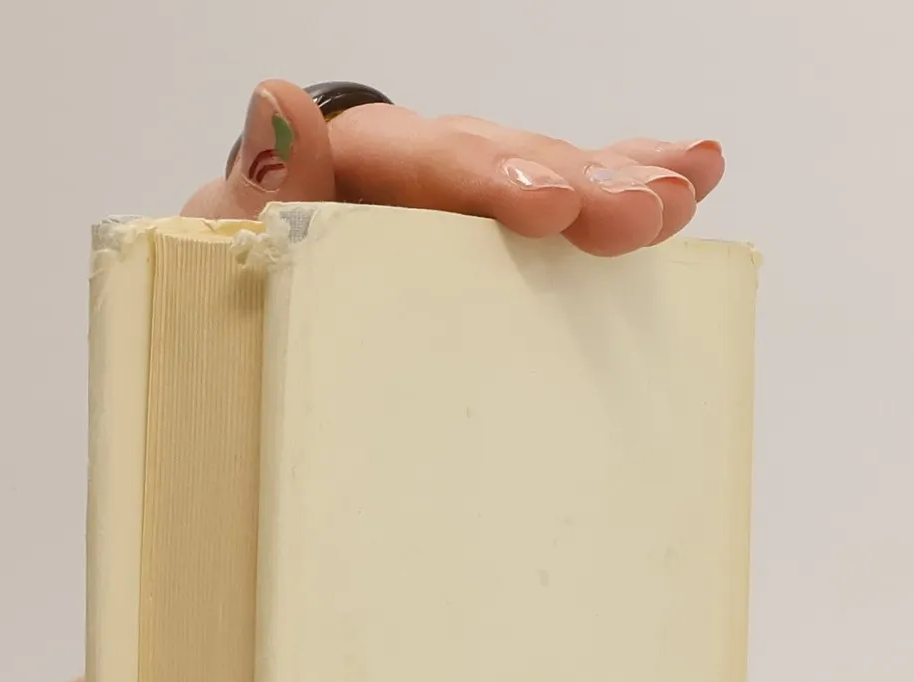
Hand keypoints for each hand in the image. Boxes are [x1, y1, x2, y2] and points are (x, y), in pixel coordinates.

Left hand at [182, 80, 723, 258]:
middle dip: (567, 179)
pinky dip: (622, 183)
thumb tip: (277, 103)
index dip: (477, 176)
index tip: (541, 207)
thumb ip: (253, 196)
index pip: (402, 154)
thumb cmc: (230, 311)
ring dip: (612, 184)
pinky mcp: (487, 240)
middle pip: (488, 157)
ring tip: (673, 199)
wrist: (240, 347)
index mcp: (328, 176)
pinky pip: (560, 201)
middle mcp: (398, 175)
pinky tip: (692, 172)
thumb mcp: (221, 263)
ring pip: (537, 175)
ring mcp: (450, 208)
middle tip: (630, 213)